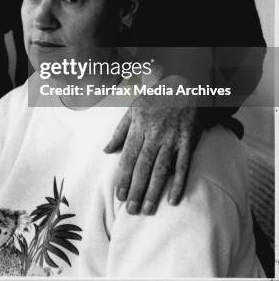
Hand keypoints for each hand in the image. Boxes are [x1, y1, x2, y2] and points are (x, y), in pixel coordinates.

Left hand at [104, 81, 202, 214]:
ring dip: (154, 191)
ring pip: (161, 169)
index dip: (124, 178)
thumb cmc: (156, 98)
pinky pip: (184, 165)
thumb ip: (120, 131)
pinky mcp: (188, 141)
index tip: (119, 196)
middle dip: (136, 190)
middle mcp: (155, 135)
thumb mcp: (133, 109)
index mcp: (139, 127)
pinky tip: (173, 199)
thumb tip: (106, 150)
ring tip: (147, 210)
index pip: (128, 157)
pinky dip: (179, 183)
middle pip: (143, 167)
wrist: (184, 85)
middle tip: (131, 210)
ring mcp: (172, 139)